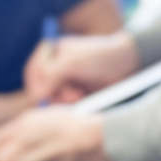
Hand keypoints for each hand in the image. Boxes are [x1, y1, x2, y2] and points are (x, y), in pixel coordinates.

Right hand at [24, 32, 139, 103]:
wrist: (127, 65)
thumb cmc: (100, 57)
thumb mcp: (72, 62)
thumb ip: (50, 75)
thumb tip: (37, 96)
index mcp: (49, 53)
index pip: (33, 75)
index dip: (41, 86)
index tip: (52, 91)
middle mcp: (53, 67)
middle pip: (41, 91)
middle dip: (56, 94)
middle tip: (73, 94)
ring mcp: (64, 82)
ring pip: (52, 101)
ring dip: (64, 101)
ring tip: (79, 96)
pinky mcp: (74, 95)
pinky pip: (64, 107)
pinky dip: (71, 106)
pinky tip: (83, 99)